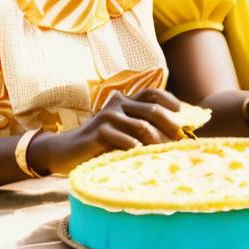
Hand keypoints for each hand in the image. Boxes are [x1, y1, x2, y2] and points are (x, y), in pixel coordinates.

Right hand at [31, 87, 183, 174]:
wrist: (66, 151)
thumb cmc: (100, 142)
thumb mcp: (122, 129)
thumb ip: (140, 125)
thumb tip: (174, 133)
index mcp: (126, 100)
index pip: (152, 93)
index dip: (170, 100)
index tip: (183, 113)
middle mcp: (118, 103)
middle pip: (151, 109)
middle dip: (170, 124)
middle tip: (181, 138)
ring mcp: (108, 116)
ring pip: (141, 125)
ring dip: (157, 139)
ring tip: (167, 151)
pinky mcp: (99, 131)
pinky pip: (123, 139)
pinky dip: (136, 147)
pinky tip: (143, 155)